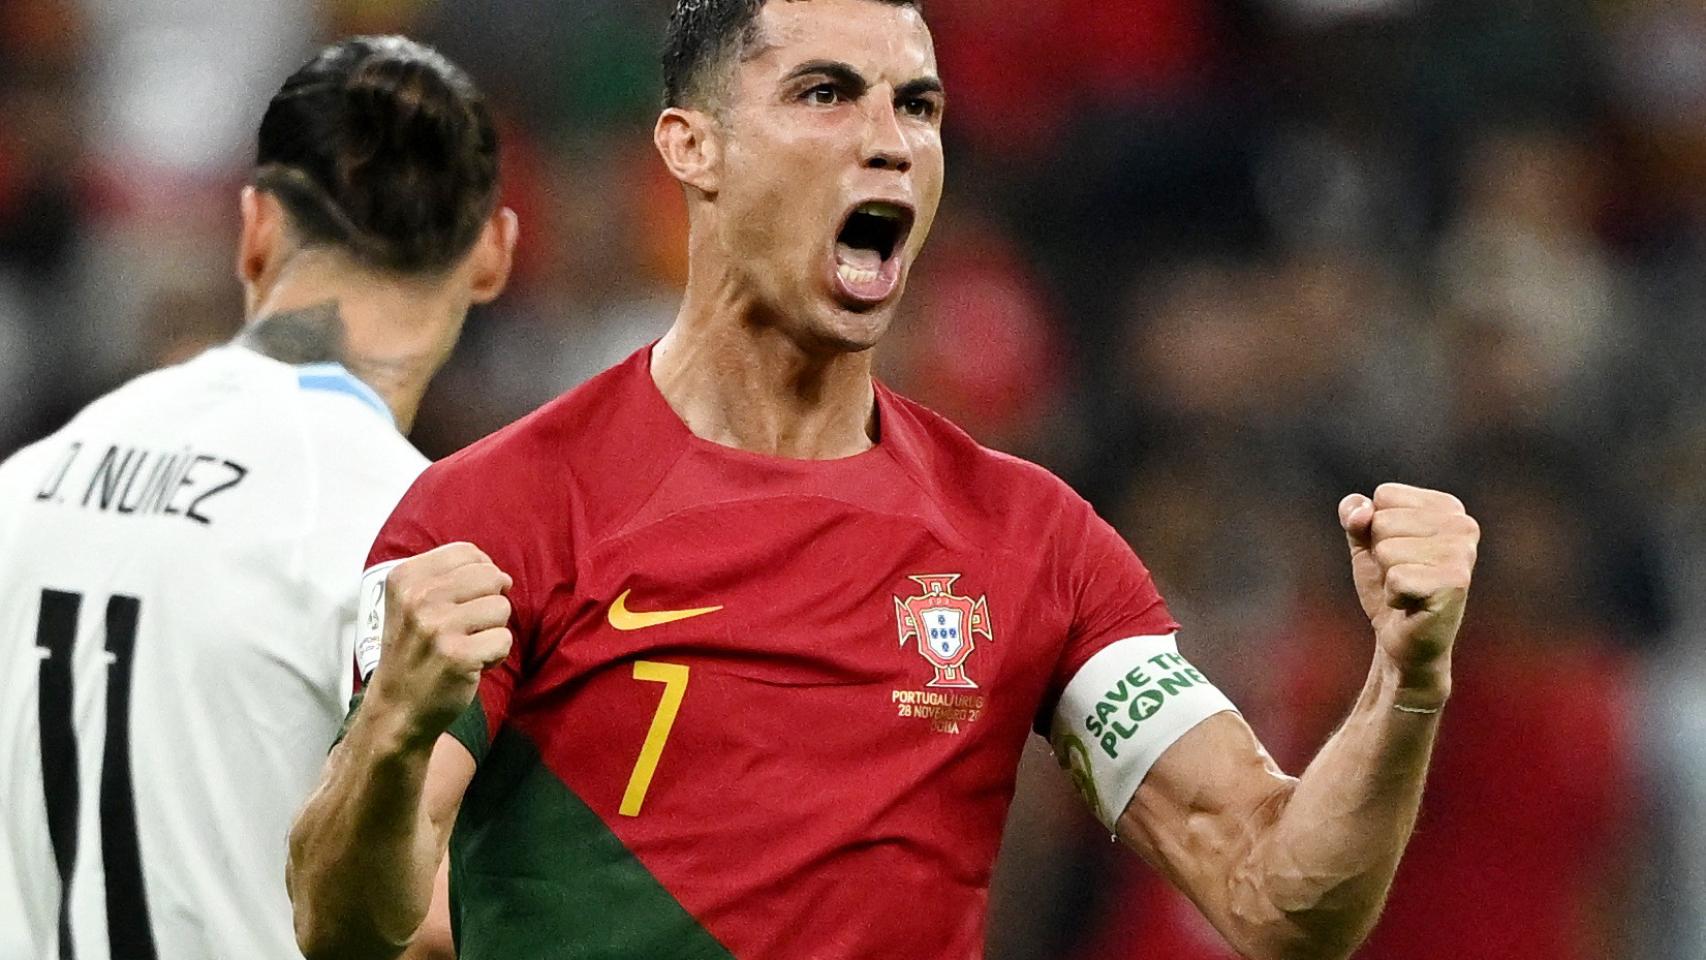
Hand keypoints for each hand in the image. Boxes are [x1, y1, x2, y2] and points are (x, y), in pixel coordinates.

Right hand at [368, 543, 513, 747]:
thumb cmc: (415, 652)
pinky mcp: (457, 656)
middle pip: (491, 577)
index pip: (468, 553)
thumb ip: (450, 578)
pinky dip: (495, 655)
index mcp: (406, 578)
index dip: (481, 575)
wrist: (397, 708)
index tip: (467, 600)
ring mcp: (437, 627)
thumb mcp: (412, 603)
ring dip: (493, 631)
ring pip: (501, 608)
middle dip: (489, 603)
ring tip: (467, 647)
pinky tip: (472, 665)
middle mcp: (418, 598)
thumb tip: (502, 575)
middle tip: (466, 629)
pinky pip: (504, 640)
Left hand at [1339, 484, 1479, 701]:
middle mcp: (1463, 525)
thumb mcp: (1364, 542)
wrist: (1402, 640)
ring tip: (1408, 590)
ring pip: (1387, 549)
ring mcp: (1462, 554)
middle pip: (1383, 521)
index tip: (1397, 552)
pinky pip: (1396, 577)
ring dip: (1387, 576)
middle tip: (1402, 576)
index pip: (1385, 495)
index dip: (1375, 527)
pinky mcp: (1455, 583)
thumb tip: (1360, 512)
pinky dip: (1393, 595)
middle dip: (1380, 553)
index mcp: (1447, 507)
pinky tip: (1411, 605)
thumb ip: (1355, 515)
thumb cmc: (1388, 585)